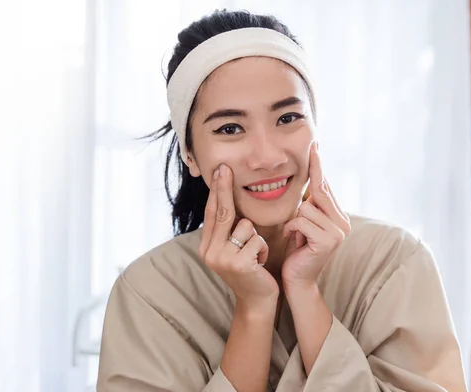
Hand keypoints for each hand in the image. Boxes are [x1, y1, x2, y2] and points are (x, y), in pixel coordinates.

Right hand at [199, 164, 279, 310]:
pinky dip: (263, 249)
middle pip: (222, 213)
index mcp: (207, 246)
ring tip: (256, 255)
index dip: (216, 191)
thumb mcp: (234, 249)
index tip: (220, 171)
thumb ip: (228, 230)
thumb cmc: (250, 270)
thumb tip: (226, 200)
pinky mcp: (238, 264)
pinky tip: (260, 263)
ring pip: (246, 226)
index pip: (212, 213)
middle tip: (225, 168)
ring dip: (257, 238)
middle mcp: (210, 252)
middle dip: (224, 188)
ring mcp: (222, 259)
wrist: (257, 302)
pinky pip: (257, 240)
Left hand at [281, 141, 350, 289]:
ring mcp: (338, 232)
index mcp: (339, 217)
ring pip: (306, 206)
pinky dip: (291, 228)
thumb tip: (312, 180)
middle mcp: (343, 223)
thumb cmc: (297, 251)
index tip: (315, 147)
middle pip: (320, 191)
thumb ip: (311, 206)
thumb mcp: (304, 223)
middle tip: (309, 158)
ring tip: (294, 233)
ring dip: (294, 219)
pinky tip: (291, 238)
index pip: (327, 186)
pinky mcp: (328, 241)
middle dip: (310, 180)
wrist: (298, 281)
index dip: (319, 166)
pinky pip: (301, 220)